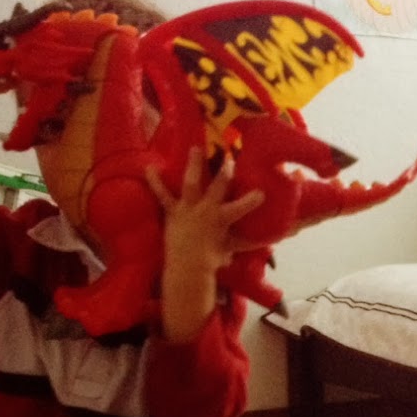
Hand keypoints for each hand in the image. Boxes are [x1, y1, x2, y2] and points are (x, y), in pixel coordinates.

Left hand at [147, 149, 267, 342]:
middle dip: (225, 171)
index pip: (243, 207)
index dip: (253, 199)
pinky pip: (162, 195)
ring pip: (192, 182)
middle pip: (218, 186)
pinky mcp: (173, 211)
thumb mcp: (231, 249)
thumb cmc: (211, 259)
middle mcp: (207, 209)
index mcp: (223, 218)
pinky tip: (149, 168)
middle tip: (229, 158)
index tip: (261, 192)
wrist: (187, 267)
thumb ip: (247, 242)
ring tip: (195, 149)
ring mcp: (189, 208)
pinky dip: (155, 182)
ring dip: (194, 164)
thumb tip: (267, 241)